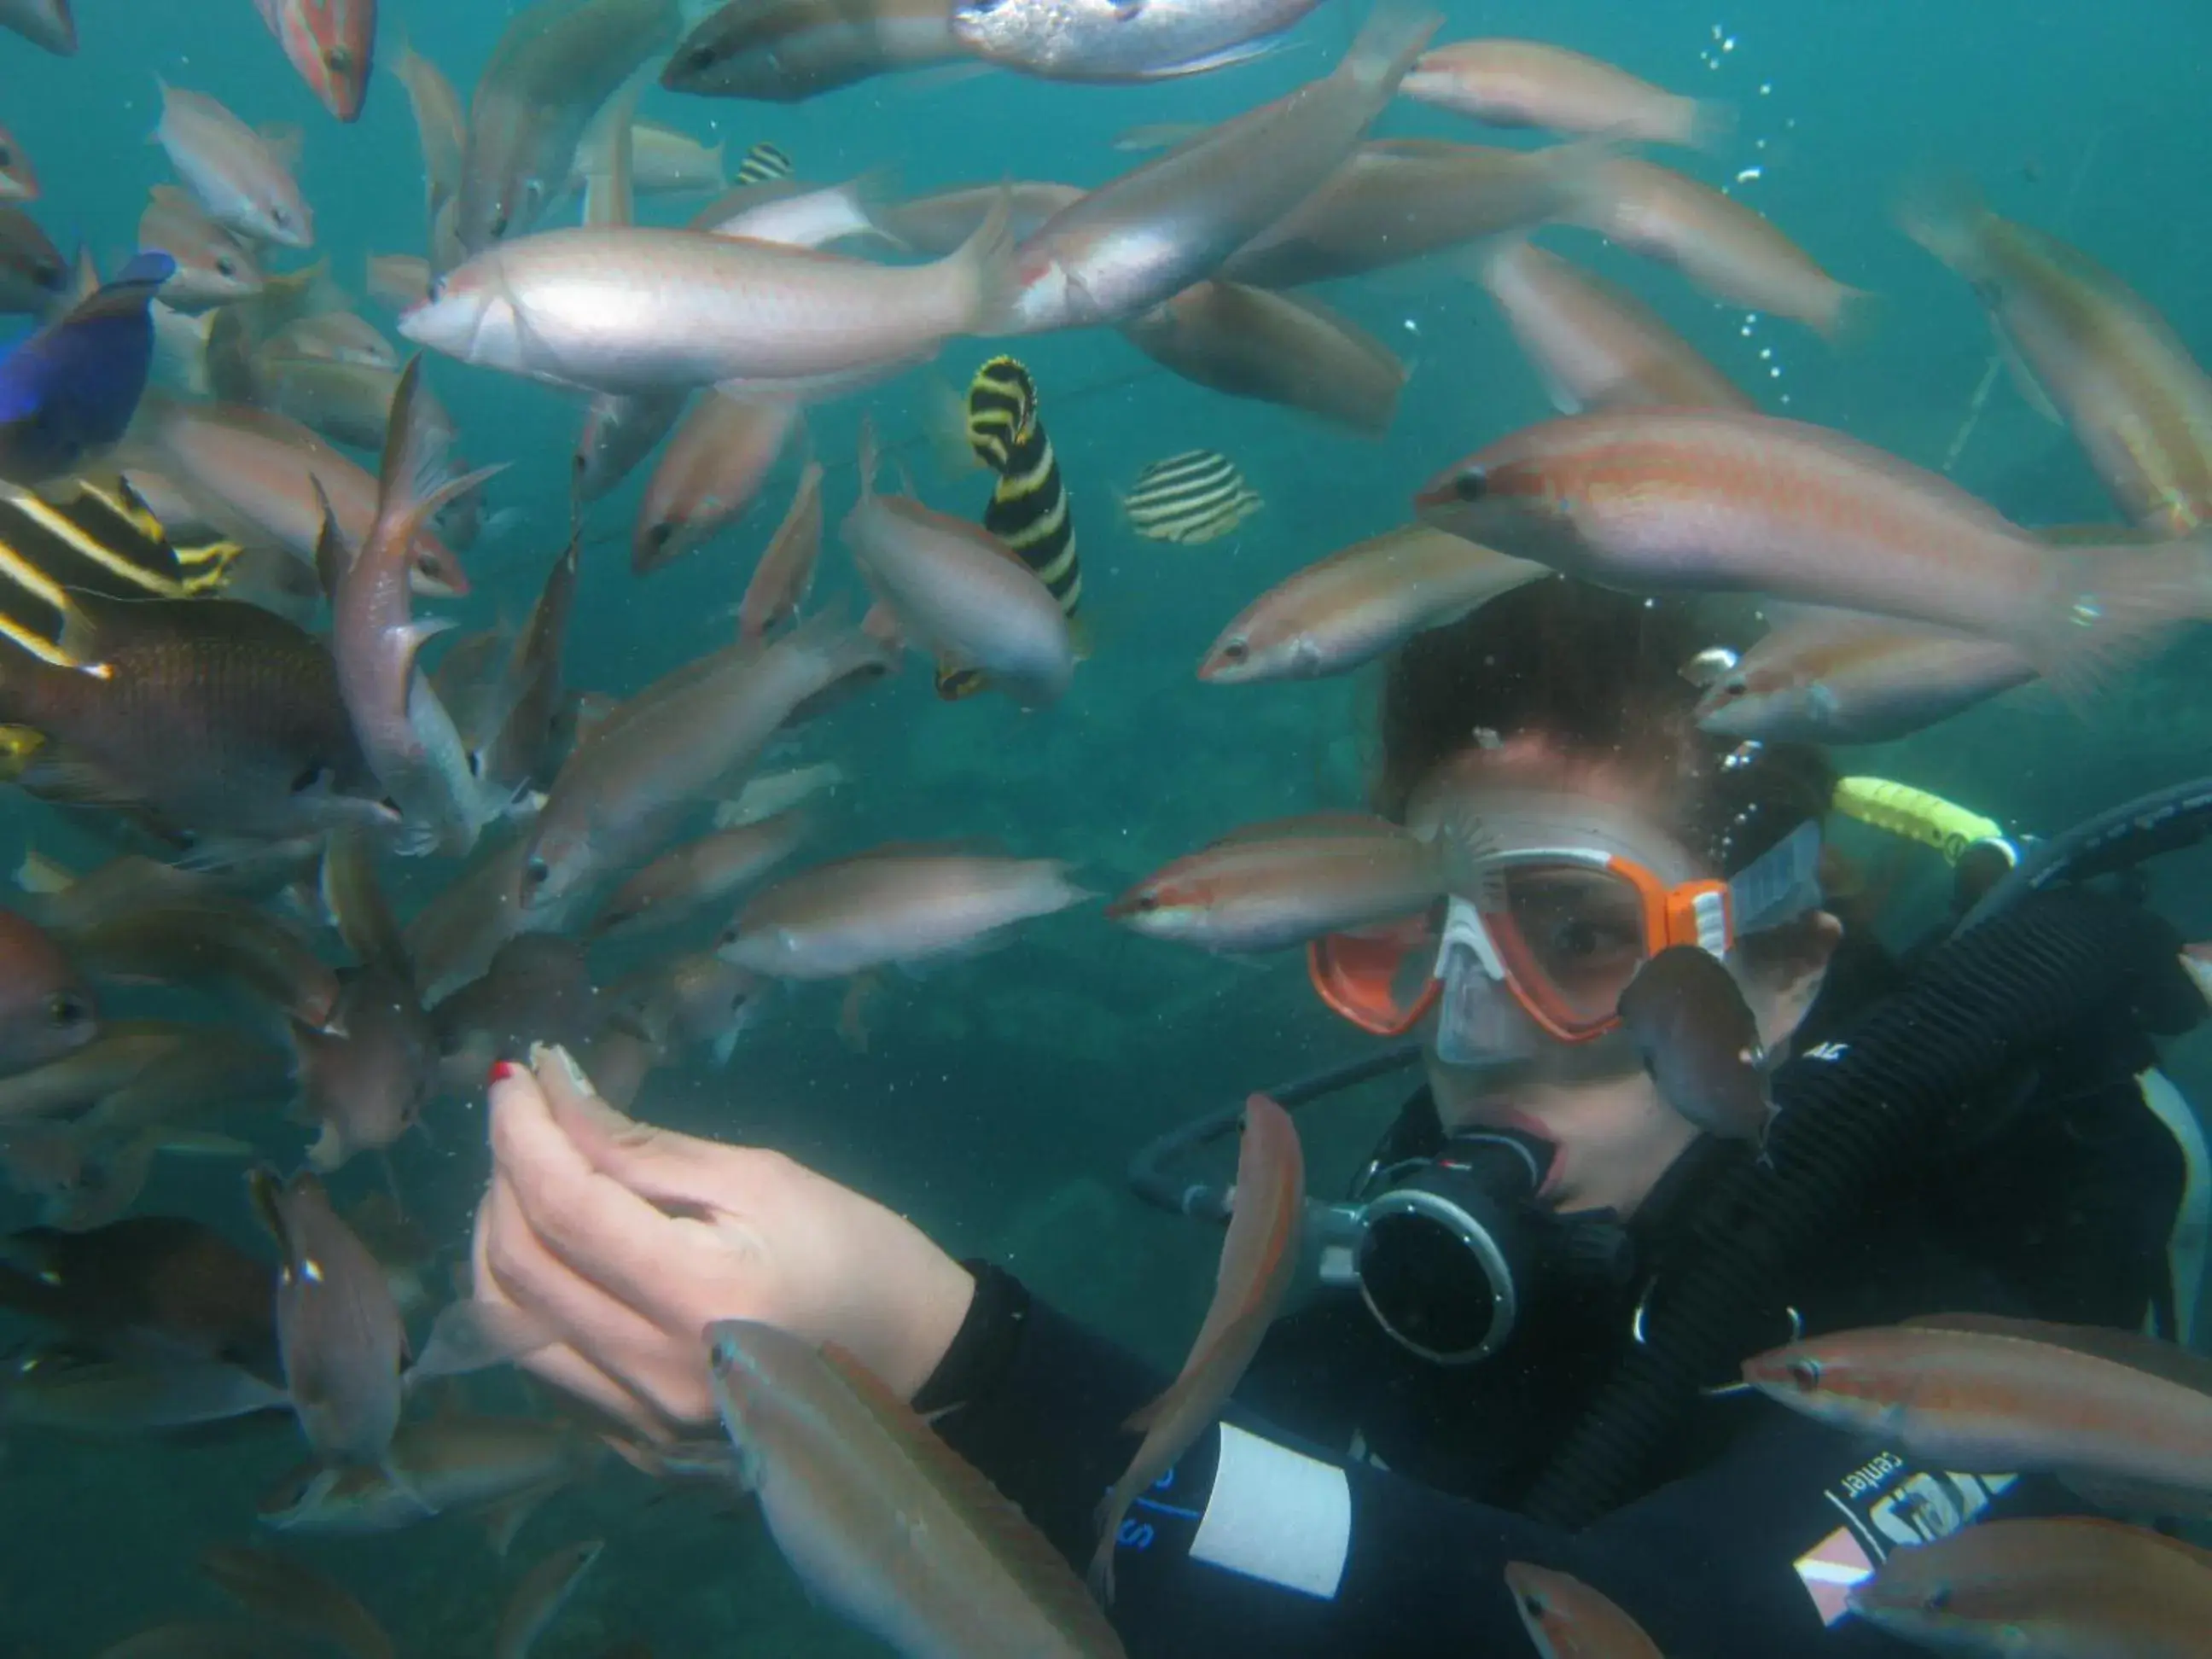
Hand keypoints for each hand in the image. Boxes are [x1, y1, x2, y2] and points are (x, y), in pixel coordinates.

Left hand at [470, 1045, 975, 1438]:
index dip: (522, 1132)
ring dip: (499, 1239)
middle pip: (518, 1267)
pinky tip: (566, 1253)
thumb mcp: (763, 1178)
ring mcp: (639, 1423)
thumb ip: (644, 1147)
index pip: (566, 1208)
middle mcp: (653, 1374)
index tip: (514, 1074)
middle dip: (504, 1176)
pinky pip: (541, 1363)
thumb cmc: (857, 1253)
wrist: (918, 1364)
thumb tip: (550, 1088)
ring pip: (507, 1325)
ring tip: (534, 1182)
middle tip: (531, 1119)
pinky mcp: (632, 1444)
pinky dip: (531, 1296)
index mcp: (700, 1298)